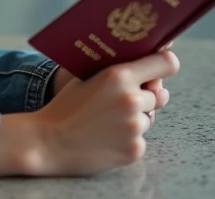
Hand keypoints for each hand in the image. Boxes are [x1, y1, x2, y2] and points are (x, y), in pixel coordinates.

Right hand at [16, 50, 179, 176]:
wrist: (48, 141)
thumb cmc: (65, 106)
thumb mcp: (86, 76)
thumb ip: (116, 69)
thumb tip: (144, 66)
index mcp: (120, 76)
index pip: (166, 63)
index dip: (165, 64)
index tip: (162, 66)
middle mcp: (132, 100)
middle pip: (158, 94)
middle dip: (145, 95)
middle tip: (121, 100)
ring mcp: (135, 127)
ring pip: (148, 117)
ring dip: (135, 118)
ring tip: (107, 121)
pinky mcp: (134, 150)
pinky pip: (140, 139)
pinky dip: (128, 139)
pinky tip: (106, 137)